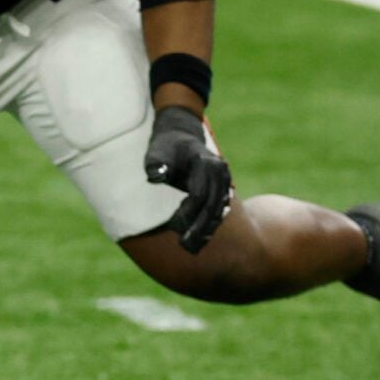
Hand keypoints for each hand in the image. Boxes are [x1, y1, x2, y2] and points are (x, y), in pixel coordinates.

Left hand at [145, 104, 232, 251]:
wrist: (180, 132)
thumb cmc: (166, 143)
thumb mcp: (157, 149)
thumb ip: (157, 163)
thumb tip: (156, 177)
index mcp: (206, 164)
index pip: (199, 194)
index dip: (188, 212)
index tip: (174, 226)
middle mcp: (220, 172)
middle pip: (212, 206)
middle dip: (200, 228)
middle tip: (186, 247)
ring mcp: (224, 180)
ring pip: (218, 209)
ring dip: (207, 229)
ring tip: (193, 248)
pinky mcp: (222, 186)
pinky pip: (219, 207)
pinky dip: (211, 223)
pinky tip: (201, 238)